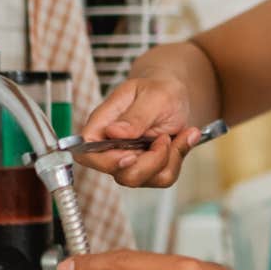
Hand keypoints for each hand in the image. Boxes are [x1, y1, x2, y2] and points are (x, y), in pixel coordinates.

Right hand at [76, 70, 206, 187]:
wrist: (177, 96)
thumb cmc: (160, 91)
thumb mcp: (154, 96)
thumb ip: (135, 116)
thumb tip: (112, 132)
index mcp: (103, 124)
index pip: (87, 153)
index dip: (106, 162)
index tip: (132, 155)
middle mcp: (112, 147)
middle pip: (121, 174)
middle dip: (150, 161)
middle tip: (165, 137)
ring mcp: (130, 160)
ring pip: (144, 178)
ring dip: (167, 158)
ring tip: (176, 134)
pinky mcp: (148, 168)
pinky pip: (162, 176)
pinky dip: (177, 158)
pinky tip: (183, 138)